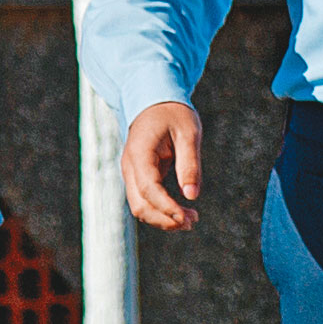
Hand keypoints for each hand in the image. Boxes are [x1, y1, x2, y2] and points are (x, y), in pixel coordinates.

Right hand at [121, 101, 203, 231]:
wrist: (155, 101)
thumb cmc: (173, 114)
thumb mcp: (188, 133)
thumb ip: (189, 163)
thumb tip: (191, 195)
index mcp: (140, 153)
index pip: (149, 189)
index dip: (166, 207)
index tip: (187, 217)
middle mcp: (130, 166)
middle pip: (140, 205)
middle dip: (165, 219)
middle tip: (193, 222)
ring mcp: (132, 173)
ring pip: (140, 207)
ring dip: (163, 218)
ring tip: (192, 220)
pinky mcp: (139, 177)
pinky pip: (146, 200)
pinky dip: (161, 210)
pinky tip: (182, 213)